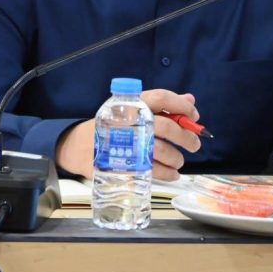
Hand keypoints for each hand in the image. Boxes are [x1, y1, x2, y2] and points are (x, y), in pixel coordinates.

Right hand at [55, 89, 201, 180]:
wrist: (77, 146)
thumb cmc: (111, 126)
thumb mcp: (133, 110)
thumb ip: (162, 106)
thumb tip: (190, 100)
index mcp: (132, 103)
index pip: (162, 97)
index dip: (182, 106)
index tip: (194, 116)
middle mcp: (129, 121)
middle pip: (166, 127)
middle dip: (185, 137)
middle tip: (194, 144)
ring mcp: (125, 143)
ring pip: (161, 151)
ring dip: (177, 158)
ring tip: (179, 161)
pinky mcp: (122, 164)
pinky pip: (152, 170)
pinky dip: (167, 173)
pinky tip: (172, 173)